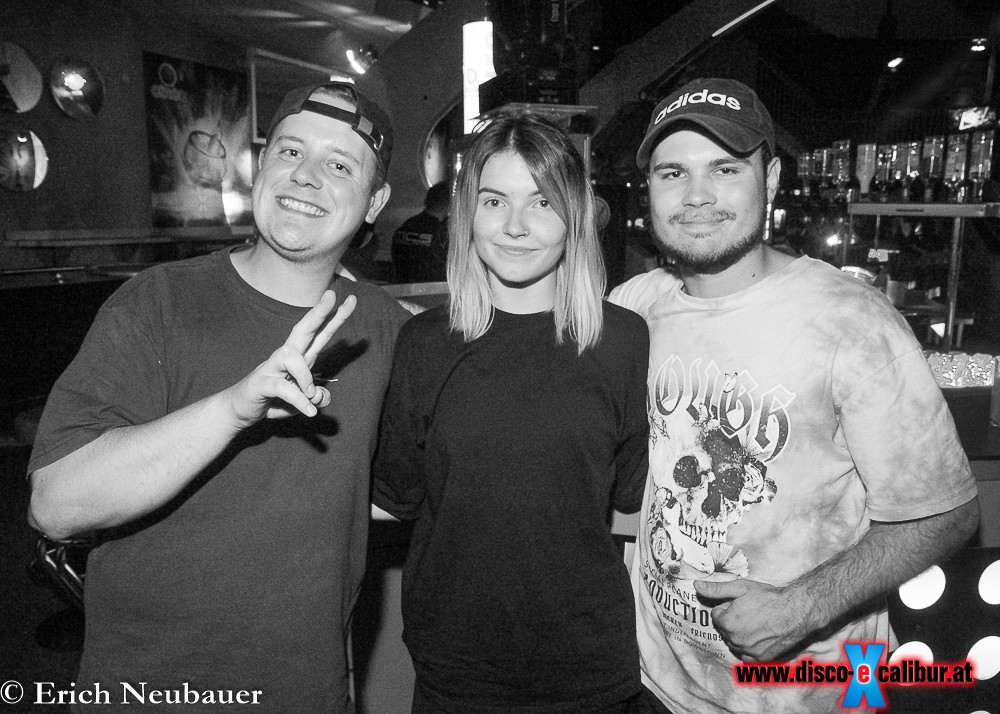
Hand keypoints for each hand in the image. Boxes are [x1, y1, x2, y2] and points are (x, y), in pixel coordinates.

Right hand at [226, 290, 355, 425]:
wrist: (240, 411)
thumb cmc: (273, 400)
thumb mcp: (303, 402)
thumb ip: (316, 397)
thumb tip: (321, 396)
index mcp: (300, 357)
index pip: (320, 333)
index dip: (335, 317)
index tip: (351, 301)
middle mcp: (285, 357)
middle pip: (303, 328)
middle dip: (319, 312)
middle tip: (332, 294)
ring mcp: (271, 367)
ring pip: (291, 356)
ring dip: (306, 377)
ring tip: (310, 396)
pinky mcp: (260, 382)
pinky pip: (284, 387)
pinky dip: (300, 401)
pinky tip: (309, 411)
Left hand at [694, 578, 815, 661]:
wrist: (794, 611)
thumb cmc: (768, 597)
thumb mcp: (740, 588)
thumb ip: (716, 589)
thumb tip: (696, 586)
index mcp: (727, 622)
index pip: (716, 615)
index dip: (727, 607)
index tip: (741, 603)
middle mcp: (735, 639)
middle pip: (725, 630)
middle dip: (732, 621)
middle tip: (749, 612)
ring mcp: (748, 651)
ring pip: (734, 643)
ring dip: (739, 635)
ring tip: (755, 623)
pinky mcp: (761, 659)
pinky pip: (746, 657)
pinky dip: (748, 650)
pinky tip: (757, 639)